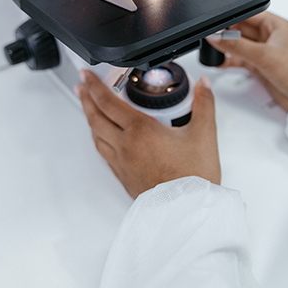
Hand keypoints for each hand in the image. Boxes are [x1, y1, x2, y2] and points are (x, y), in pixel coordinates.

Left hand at [75, 71, 220, 198]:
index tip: (87, 75)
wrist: (189, 211)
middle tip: (82, 85)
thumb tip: (204, 85)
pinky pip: (104, 153)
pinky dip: (99, 139)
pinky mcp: (124, 177)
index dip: (94, 85)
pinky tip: (104, 139)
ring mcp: (122, 163)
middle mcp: (126, 146)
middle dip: (86, 98)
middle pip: (95, 117)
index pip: (108, 102)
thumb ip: (204, 104)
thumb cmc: (193, 177)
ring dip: (90, 118)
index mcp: (140, 131)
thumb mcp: (204, 134)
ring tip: (89, 108)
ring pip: (96, 136)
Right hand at [207, 12, 287, 110]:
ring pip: (240, 45)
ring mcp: (265, 52)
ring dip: (228, 49)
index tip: (215, 25)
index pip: (248, 14)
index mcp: (276, 25)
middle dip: (227, 34)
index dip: (232, 18)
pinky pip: (241, 59)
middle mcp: (270, 36)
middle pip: (242, 30)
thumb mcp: (263, 55)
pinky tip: (221, 62)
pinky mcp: (261, 66)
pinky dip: (231, 61)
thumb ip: (236, 45)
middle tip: (213, 39)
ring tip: (214, 51)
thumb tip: (216, 36)